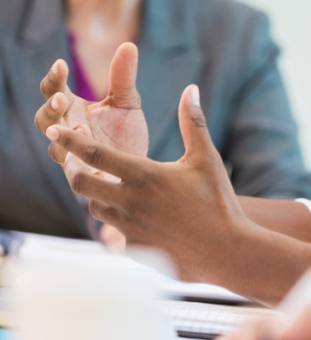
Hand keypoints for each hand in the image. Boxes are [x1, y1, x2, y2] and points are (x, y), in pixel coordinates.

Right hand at [34, 43, 148, 165]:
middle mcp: (67, 131)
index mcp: (72, 109)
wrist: (141, 168)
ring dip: (63, 138)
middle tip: (61, 99)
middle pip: (44, 120)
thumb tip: (129, 46)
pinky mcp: (84, 176)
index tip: (61, 64)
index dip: (54, 78)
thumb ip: (124, 78)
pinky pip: (74, 173)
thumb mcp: (127, 102)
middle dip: (50, 109)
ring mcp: (72, 155)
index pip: (53, 90)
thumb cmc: (126, 132)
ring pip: (55, 148)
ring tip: (80, 128)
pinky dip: (78, 165)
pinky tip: (88, 159)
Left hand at [45, 84, 253, 282]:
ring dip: (95, 195)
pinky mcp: (133, 248)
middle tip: (72, 161)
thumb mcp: (206, 158)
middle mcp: (130, 201)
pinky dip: (117, 219)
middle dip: (71, 169)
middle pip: (80, 183)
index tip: (55, 131)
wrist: (225, 249)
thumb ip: (193, 123)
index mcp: (144, 175)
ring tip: (104, 185)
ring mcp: (129, 227)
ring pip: (94, 207)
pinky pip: (114, 231)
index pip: (95, 154)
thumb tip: (191, 90)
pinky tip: (133, 214)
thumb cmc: (218, 200)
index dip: (71, 141)